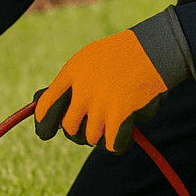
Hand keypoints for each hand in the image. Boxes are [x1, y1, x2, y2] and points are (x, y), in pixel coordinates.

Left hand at [33, 29, 167, 152]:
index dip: (43, 124)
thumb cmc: (120, 56)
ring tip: (116, 117)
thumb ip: (69, 84)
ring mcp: (102, 103)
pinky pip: (113, 145)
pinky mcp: (121, 115)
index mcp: (72, 73)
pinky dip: (120, 142)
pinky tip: (127, 130)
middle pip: (69, 129)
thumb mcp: (88, 59)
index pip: (45, 107)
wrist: (154, 50)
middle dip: (79, 132)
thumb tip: (41, 108)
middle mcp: (83, 90)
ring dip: (103, 134)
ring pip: (92, 139)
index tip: (45, 132)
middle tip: (92, 126)